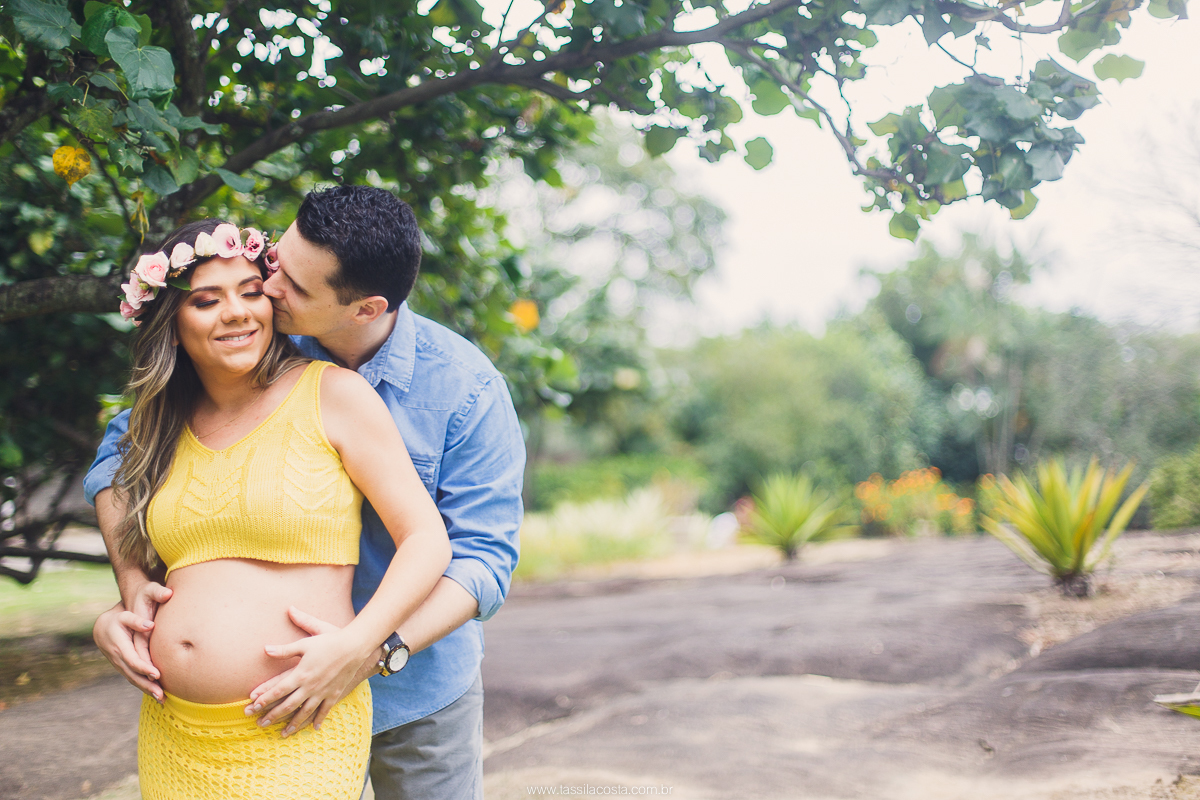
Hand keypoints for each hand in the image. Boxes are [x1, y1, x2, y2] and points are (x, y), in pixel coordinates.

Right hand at [92, 581, 171, 700]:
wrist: (103, 625)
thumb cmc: (119, 616)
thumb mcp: (124, 614)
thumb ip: (135, 619)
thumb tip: (149, 625)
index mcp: (118, 645)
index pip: (132, 659)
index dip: (144, 668)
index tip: (157, 674)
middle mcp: (118, 658)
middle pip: (133, 674)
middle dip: (146, 685)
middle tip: (161, 694)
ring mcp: (119, 664)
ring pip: (132, 678)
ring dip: (146, 689)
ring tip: (161, 699)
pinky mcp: (123, 666)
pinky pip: (133, 678)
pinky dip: (143, 686)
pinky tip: (156, 693)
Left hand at [245, 607, 379, 736]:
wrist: (354, 646)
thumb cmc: (329, 641)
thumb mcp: (305, 643)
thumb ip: (284, 650)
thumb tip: (265, 649)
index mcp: (301, 674)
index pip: (278, 690)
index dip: (264, 699)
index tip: (253, 707)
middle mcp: (310, 686)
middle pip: (288, 705)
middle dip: (272, 716)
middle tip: (260, 724)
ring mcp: (322, 692)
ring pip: (304, 712)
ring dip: (292, 724)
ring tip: (282, 734)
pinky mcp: (334, 694)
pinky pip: (324, 710)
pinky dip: (318, 720)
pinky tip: (314, 728)